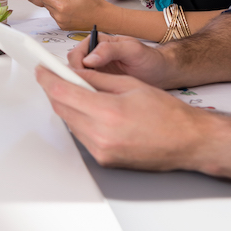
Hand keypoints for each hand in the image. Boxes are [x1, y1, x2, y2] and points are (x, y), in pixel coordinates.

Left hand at [23, 0, 104, 30]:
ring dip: (53, 3)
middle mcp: (60, 17)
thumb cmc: (94, 4)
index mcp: (62, 7)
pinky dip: (58, 10)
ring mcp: (62, 23)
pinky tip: (66, 6)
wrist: (103, 18)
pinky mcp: (64, 27)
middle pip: (46, 3)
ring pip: (51, 10)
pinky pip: (56, 16)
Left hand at [34, 65, 208, 169]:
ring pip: (69, 123)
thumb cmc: (168, 114)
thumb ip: (97, 80)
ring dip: (68, 106)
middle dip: (55, 90)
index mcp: (108, 112)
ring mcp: (101, 151)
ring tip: (80, 93)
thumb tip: (73, 74)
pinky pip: (81, 136)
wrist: (188, 142)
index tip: (41, 70)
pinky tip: (91, 111)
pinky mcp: (104, 160)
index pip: (63, 92)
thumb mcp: (130, 85)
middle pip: (61, 108)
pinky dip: (80, 121)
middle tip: (55, 77)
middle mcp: (101, 135)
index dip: (47, 78)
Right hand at [66, 34, 175, 88]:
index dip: (77, 67)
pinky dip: (89, 95)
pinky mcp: (100, 83)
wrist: (161, 72)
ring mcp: (96, 71)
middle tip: (86, 90)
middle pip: (73, 67)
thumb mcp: (133, 50)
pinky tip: (97, 100)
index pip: (76, 54)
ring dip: (82, 88)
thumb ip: (110, 50)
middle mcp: (94, 56)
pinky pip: (88, 89)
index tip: (82, 78)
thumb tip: (90, 58)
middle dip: (77, 79)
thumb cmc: (150, 59)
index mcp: (98, 42)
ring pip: (78, 80)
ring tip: (93, 96)